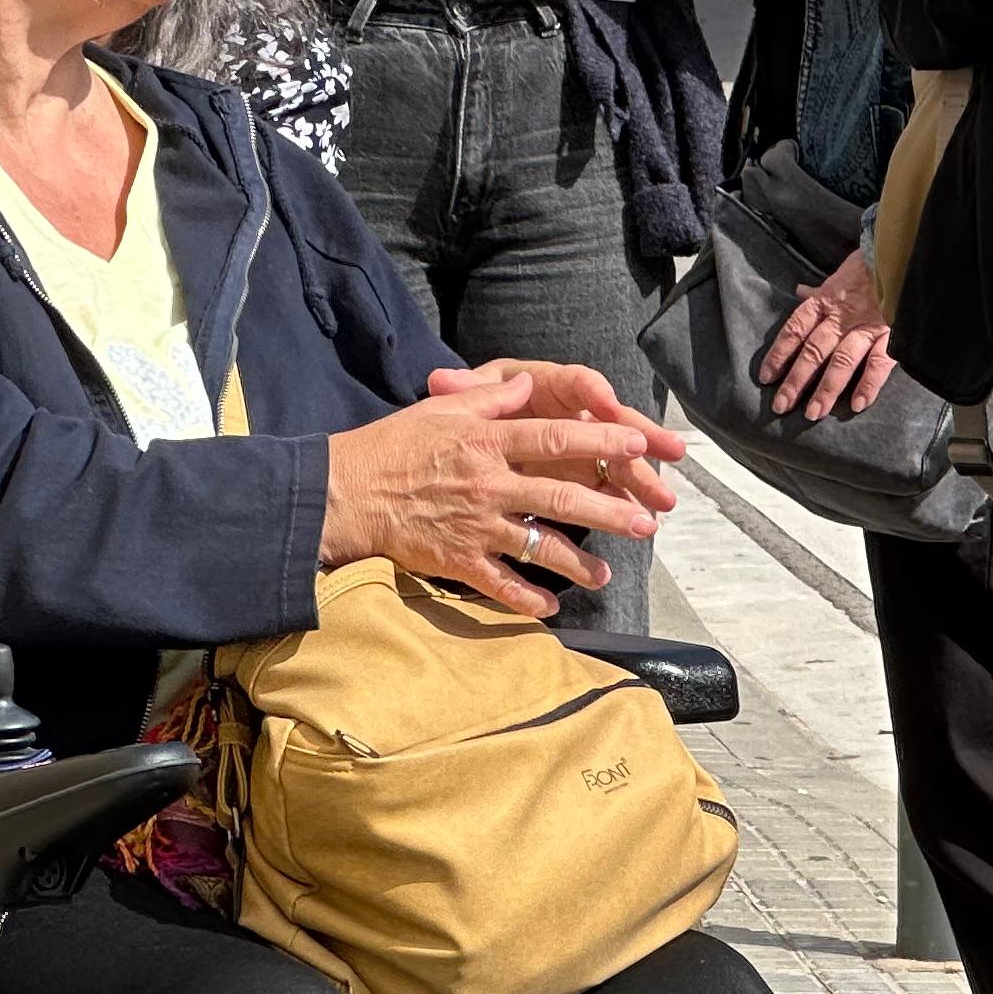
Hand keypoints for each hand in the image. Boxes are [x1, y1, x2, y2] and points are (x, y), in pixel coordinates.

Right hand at [325, 365, 668, 615]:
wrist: (346, 493)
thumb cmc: (393, 446)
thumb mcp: (442, 411)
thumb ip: (490, 399)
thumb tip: (527, 386)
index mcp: (486, 443)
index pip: (554, 440)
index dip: (599, 442)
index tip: (638, 446)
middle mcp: (488, 486)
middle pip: (560, 498)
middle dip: (608, 511)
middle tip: (645, 523)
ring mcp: (475, 527)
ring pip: (538, 547)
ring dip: (578, 563)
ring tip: (606, 575)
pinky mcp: (457, 560)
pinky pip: (500, 584)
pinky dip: (527, 599)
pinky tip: (550, 607)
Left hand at [758, 249, 896, 417]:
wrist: (904, 255)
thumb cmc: (869, 266)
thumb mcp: (839, 275)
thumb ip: (819, 291)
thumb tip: (799, 291)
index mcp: (826, 300)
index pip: (795, 329)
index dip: (779, 353)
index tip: (766, 377)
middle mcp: (842, 316)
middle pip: (814, 350)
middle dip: (797, 379)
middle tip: (781, 405)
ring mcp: (868, 326)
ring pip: (843, 360)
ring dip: (827, 388)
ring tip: (814, 413)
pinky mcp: (892, 334)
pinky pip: (879, 362)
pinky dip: (868, 384)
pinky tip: (856, 404)